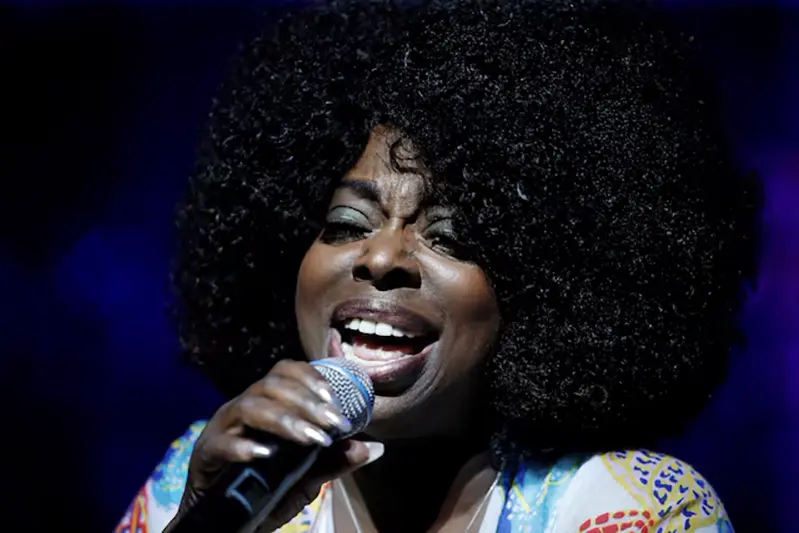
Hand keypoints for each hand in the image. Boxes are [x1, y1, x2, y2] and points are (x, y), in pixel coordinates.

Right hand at [174, 359, 382, 530]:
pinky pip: (221, 442)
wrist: (225, 522)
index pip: (286, 373)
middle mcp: (243, 409)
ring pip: (250, 406)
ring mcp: (222, 429)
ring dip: (285, 419)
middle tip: (333, 423)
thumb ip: (334, 461)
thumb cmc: (264, 492)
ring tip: (310, 438)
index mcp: (266, 406)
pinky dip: (244, 446)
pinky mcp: (205, 454)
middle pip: (271, 385)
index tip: (336, 400)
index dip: (312, 378)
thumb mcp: (306, 479)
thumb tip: (373, 447)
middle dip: (307, 401)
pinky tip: (265, 455)